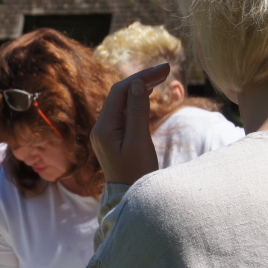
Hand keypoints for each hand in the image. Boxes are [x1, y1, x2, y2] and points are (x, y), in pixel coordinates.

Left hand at [91, 63, 170, 184]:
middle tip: (166, 69)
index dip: (141, 77)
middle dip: (142, 79)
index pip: (120, 91)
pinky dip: (137, 101)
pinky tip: (149, 94)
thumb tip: (137, 84)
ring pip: (122, 102)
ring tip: (161, 78)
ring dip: (140, 88)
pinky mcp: (114, 138)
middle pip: (120, 94)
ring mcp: (106, 133)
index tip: (164, 69)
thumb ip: (137, 112)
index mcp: (104, 128)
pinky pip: (124, 113)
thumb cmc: (136, 174)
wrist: (129, 199)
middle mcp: (101, 128)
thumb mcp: (139, 142)